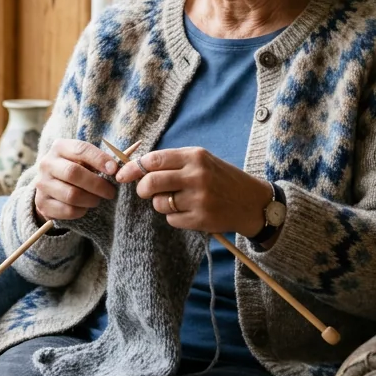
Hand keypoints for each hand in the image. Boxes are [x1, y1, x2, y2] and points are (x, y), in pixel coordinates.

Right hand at [32, 139, 120, 221]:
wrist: (51, 186)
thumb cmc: (76, 169)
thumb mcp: (84, 159)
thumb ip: (99, 161)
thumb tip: (118, 169)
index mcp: (59, 147)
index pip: (81, 149)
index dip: (99, 159)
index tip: (114, 170)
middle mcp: (47, 163)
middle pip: (73, 173)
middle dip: (97, 184)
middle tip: (111, 191)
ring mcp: (42, 184)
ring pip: (71, 194)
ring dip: (91, 199)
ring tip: (98, 199)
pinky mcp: (42, 203)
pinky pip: (67, 210)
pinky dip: (81, 211)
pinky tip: (85, 207)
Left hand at [113, 147, 272, 234]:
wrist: (252, 201)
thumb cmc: (221, 178)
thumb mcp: (201, 161)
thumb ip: (172, 162)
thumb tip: (136, 168)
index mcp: (195, 156)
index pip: (153, 160)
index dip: (133, 168)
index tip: (122, 175)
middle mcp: (197, 175)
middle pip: (151, 182)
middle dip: (142, 189)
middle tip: (145, 192)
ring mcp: (200, 198)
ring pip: (159, 203)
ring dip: (161, 204)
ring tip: (177, 201)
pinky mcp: (202, 219)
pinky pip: (171, 219)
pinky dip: (174, 217)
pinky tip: (188, 211)